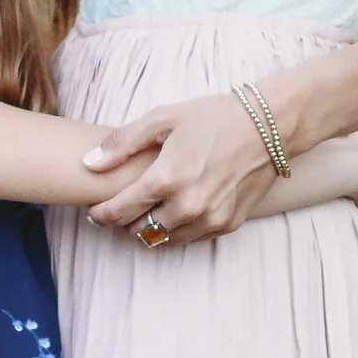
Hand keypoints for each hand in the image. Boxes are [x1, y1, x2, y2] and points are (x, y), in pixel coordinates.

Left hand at [84, 91, 277, 243]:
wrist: (267, 127)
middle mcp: (188, 206)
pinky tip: (174, 210)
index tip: (94, 211)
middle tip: (120, 206)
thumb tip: (89, 164)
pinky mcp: (228, 224)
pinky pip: (190, 238)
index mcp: (166, 179)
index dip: (100, 215)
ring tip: (145, 209)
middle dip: (124, 221)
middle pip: (138, 230)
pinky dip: (176, 229)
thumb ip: (121, 143)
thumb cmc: (212, 118)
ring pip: (163, 240)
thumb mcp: (161, 119)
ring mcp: (210, 219)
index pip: (118, 212)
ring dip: (149, 229)